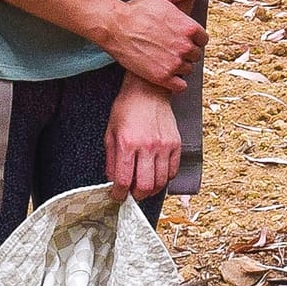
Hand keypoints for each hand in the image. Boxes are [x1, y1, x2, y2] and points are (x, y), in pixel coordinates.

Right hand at [98, 0, 209, 90]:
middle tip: (169, 48)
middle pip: (196, 55)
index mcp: (188, 27)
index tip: (179, 37)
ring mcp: (174, 63)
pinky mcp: (162, 77)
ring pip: (188, 70)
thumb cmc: (138, 10)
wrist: (115, 27)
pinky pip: (180, 86)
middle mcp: (184, 46)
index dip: (191, 39)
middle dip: (185, 52)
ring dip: (179, 66)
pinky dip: (175, 82)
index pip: (202, 39)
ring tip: (164, 58)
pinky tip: (164, 73)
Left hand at [104, 75, 181, 200]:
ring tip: (144, 187)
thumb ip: (111, 159)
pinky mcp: (176, 144)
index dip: (119, 194)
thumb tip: (113, 180)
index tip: (117, 196)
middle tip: (131, 194)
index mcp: (127, 143)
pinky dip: (164, 179)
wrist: (148, 90)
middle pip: (145, 186)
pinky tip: (156, 176)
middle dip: (136, 196)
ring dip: (151, 190)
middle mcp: (147, 146)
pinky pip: (173, 171)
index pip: (124, 180)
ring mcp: (164, 146)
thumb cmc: (127, 108)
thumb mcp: (110, 132)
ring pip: (160, 182)